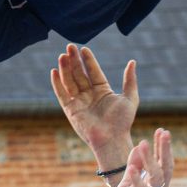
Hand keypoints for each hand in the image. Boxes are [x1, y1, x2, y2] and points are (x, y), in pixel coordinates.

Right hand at [49, 43, 137, 170]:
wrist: (112, 139)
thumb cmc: (123, 121)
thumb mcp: (130, 98)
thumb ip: (130, 80)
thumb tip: (132, 62)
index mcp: (102, 91)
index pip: (93, 71)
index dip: (88, 60)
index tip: (84, 48)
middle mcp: (89, 95)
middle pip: (79, 74)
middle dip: (74, 60)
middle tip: (70, 46)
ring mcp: (79, 102)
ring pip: (70, 81)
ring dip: (65, 68)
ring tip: (62, 55)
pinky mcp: (70, 110)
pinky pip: (62, 94)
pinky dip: (57, 83)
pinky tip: (54, 71)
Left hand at [110, 131, 172, 186]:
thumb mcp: (127, 186)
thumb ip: (132, 169)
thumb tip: (137, 148)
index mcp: (156, 186)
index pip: (162, 163)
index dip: (162, 148)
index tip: (162, 131)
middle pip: (165, 167)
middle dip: (164, 150)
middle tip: (164, 132)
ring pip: (156, 178)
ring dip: (150, 160)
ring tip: (144, 144)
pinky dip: (138, 180)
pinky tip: (133, 168)